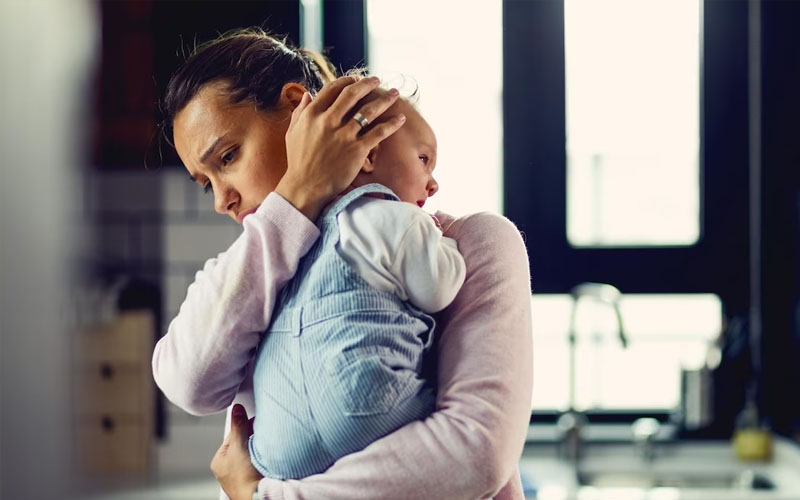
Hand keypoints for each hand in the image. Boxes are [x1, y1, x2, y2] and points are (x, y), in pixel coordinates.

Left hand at [210, 404, 261, 499]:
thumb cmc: (244, 479)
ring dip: (259, 447)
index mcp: (219, 461)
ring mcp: (241, 473)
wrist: (258, 496)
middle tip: (259, 436)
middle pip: (242, 443)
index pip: (232, 435)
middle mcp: (229, 468)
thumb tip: (236, 409)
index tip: (253, 422)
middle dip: (252, 438)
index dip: (244, 427)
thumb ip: (238, 426)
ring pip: (252, 451)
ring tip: (263, 448)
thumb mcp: (238, 447)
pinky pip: (259, 460)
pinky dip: (264, 456)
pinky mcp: (254, 477)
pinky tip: (267, 457)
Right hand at [276, 75, 405, 220]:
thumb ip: (300, 112)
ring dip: (384, 99)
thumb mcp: (293, 133)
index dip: (346, 81)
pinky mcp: (357, 150)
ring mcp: (344, 135)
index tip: (355, 79)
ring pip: (369, 110)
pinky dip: (391, 124)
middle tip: (377, 80)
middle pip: (352, 94)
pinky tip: (400, 119)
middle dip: (367, 84)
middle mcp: (328, 121)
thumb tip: (307, 95)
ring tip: (394, 93)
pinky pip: (378, 132)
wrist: (306, 187)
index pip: (332, 89)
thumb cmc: (298, 162)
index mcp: (312, 114)